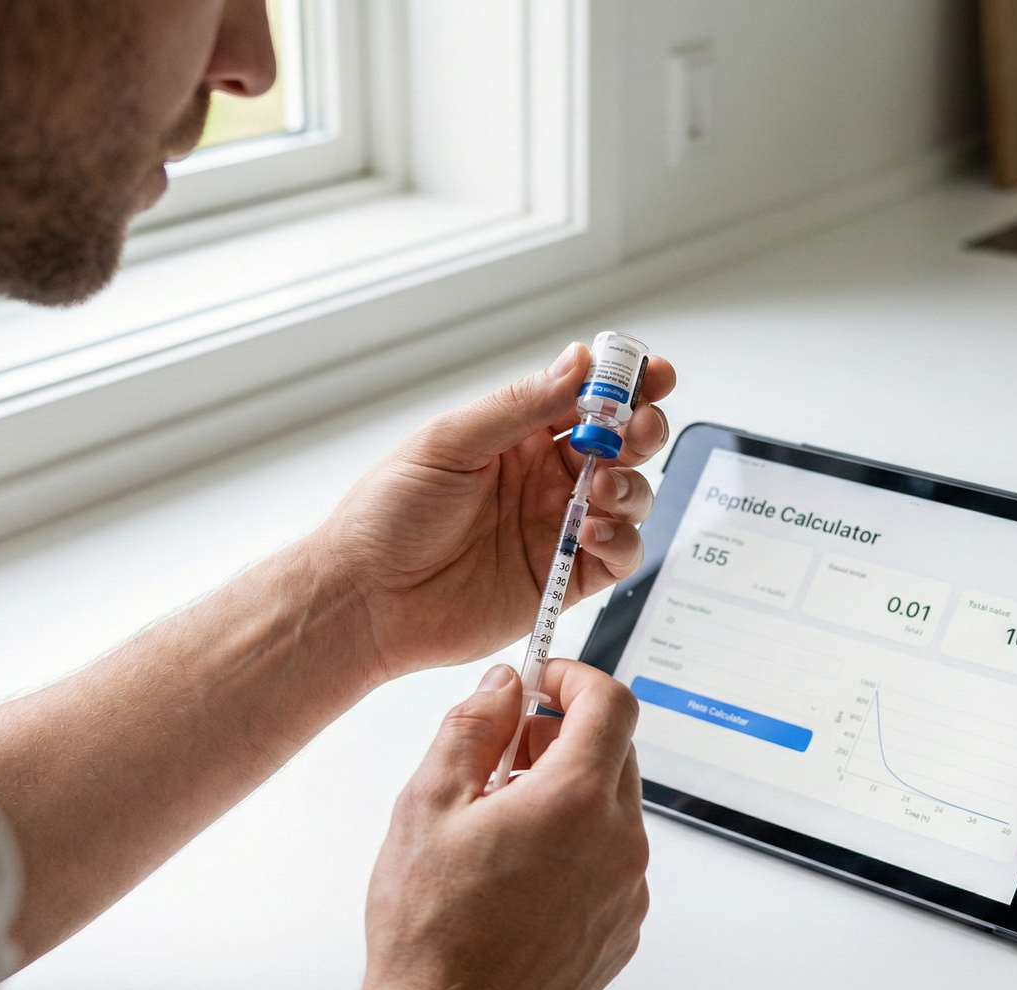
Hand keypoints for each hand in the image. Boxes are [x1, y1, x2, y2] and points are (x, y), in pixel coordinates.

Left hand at [311, 342, 675, 685]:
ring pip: (629, 497)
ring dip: (632, 486)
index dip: (624, 385)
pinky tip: (593, 533)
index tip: (650, 374)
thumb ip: (519, 405)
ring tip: (602, 489)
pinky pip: (618, 555)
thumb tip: (577, 363)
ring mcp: (557, 527)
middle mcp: (544, 478)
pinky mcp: (564, 578)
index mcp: (516, 436)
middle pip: (621, 445)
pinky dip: (622, 540)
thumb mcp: (450, 443)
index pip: (585, 400)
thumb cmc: (388, 516)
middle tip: (638, 429)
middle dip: (643, 430)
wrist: (367, 599)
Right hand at [345, 661, 648, 989]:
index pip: (612, 702)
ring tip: (500, 824)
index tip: (545, 679)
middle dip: (562, 736)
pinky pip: (611, 859)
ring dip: (567, 795)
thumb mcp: (428, 804)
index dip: (576, 676)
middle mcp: (618, 843)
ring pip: (612, 808)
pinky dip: (577, 846)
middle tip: (504, 756)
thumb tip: (501, 686)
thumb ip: (472, 726)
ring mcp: (627, 890)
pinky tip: (519, 871)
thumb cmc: (432, 933)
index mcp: (576, 802)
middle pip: (614, 752)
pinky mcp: (622, 927)